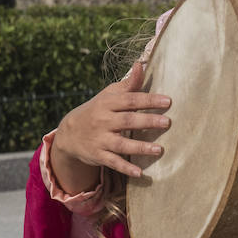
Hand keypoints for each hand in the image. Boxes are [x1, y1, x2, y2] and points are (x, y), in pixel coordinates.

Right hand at [52, 61, 171, 191]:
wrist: (70, 133)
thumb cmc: (98, 110)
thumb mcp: (109, 95)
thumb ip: (129, 83)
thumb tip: (142, 63)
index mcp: (107, 103)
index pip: (130, 100)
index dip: (148, 100)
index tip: (167, 101)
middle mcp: (103, 121)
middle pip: (127, 121)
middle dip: (147, 121)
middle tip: (167, 122)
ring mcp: (100, 139)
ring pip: (121, 144)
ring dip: (140, 147)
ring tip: (159, 150)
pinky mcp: (98, 156)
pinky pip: (113, 162)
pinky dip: (126, 168)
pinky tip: (140, 173)